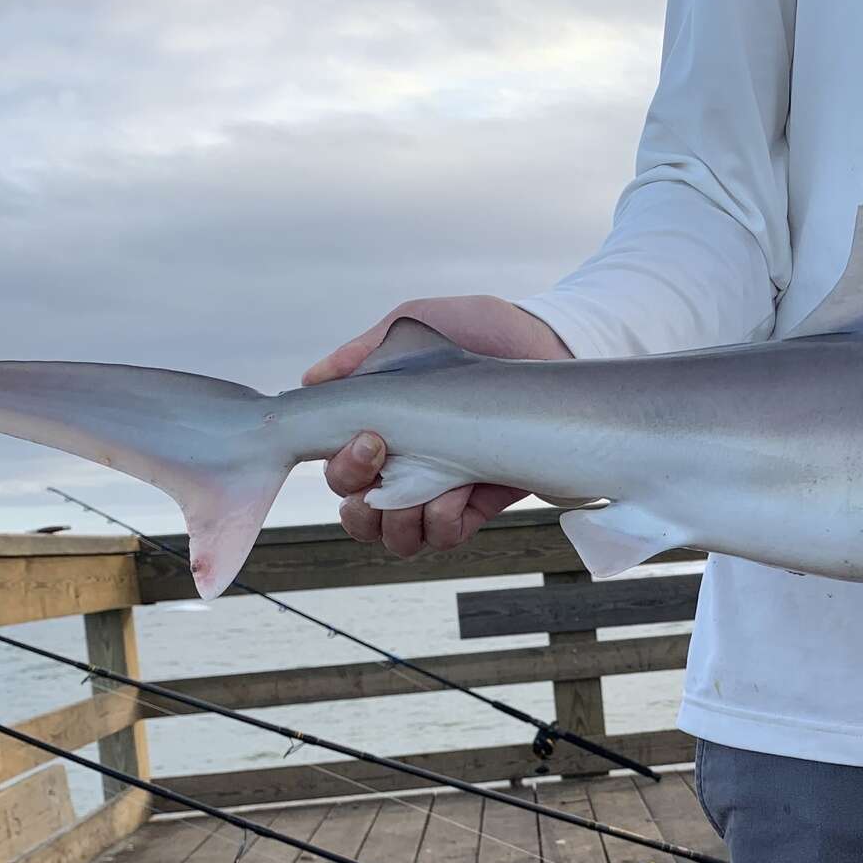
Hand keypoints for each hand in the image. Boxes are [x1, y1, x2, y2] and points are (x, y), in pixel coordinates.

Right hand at [309, 295, 571, 556]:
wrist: (552, 343)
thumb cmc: (483, 330)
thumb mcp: (415, 324)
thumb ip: (363, 353)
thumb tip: (310, 381)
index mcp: (383, 428)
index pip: (339, 471)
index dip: (341, 469)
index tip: (369, 438)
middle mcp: (407, 466)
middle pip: (358, 516)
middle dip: (359, 504)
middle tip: (385, 459)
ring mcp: (441, 488)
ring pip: (396, 538)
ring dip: (398, 522)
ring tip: (421, 487)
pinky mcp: (479, 503)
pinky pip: (443, 537)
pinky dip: (441, 523)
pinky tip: (457, 493)